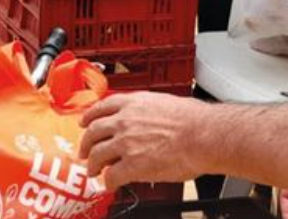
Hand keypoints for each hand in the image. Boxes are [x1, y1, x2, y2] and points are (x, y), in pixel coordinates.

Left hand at [78, 92, 207, 189]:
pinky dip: (108, 182)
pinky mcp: (132, 165)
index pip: (102, 107)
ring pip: (97, 154)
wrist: (203, 135)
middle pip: (94, 132)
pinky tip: (110, 185)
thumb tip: (147, 118)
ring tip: (92, 171)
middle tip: (84, 151)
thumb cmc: (194, 120)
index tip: (85, 122)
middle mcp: (124, 121)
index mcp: (133, 103)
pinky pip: (111, 176)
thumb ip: (147, 110)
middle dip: (86, 143)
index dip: (90, 116)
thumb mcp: (164, 103)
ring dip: (92, 165)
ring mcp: (125, 143)